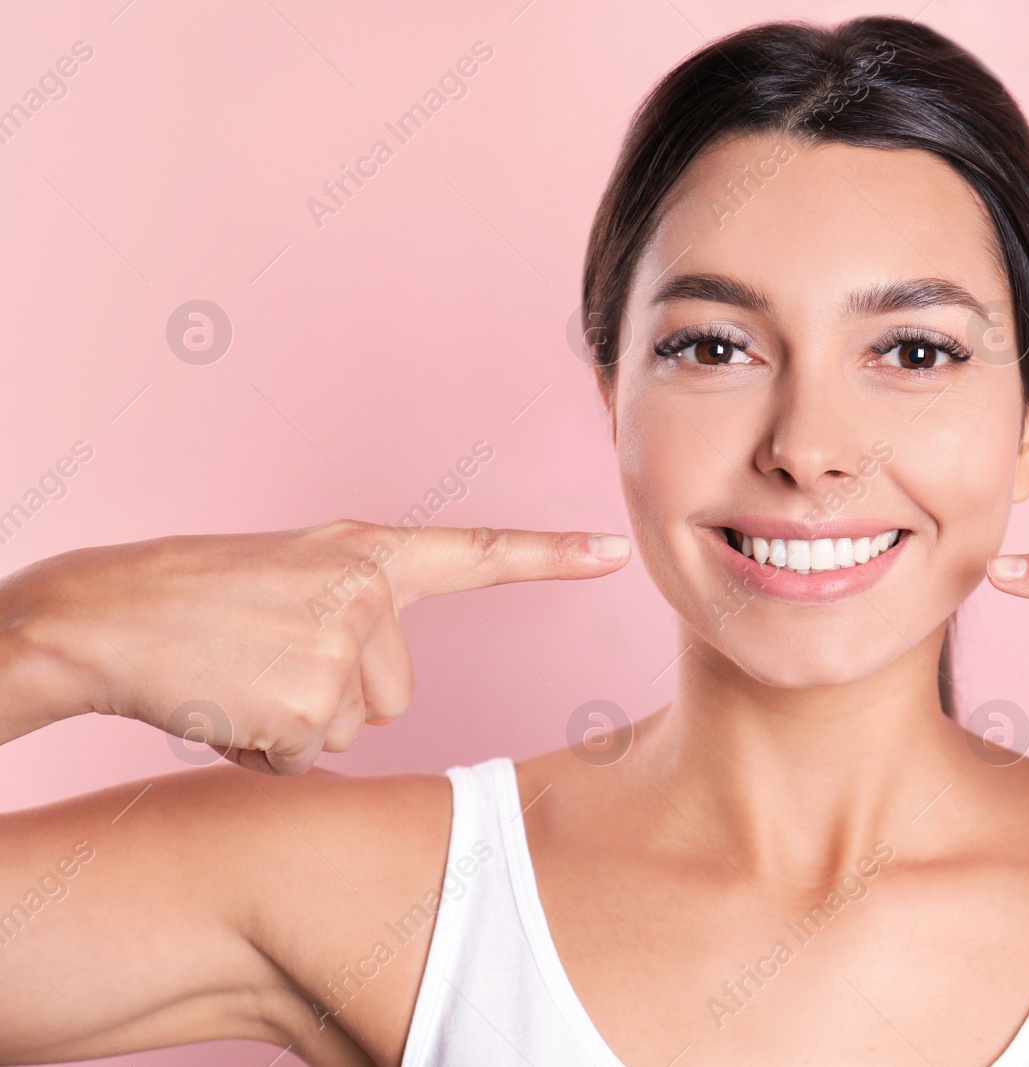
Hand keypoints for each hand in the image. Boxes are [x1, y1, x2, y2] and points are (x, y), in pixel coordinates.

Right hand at [3, 519, 631, 773]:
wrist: (99, 616)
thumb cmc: (189, 598)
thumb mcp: (291, 577)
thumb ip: (357, 609)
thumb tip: (385, 692)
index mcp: (366, 550)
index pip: (479, 552)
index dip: (553, 557)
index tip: (616, 552)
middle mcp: (368, 590)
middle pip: (399, 691)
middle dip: (335, 694)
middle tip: (265, 658)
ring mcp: (342, 644)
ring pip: (355, 727)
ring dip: (297, 721)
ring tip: (240, 674)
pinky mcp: (311, 702)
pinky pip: (311, 758)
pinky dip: (265, 750)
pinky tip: (227, 703)